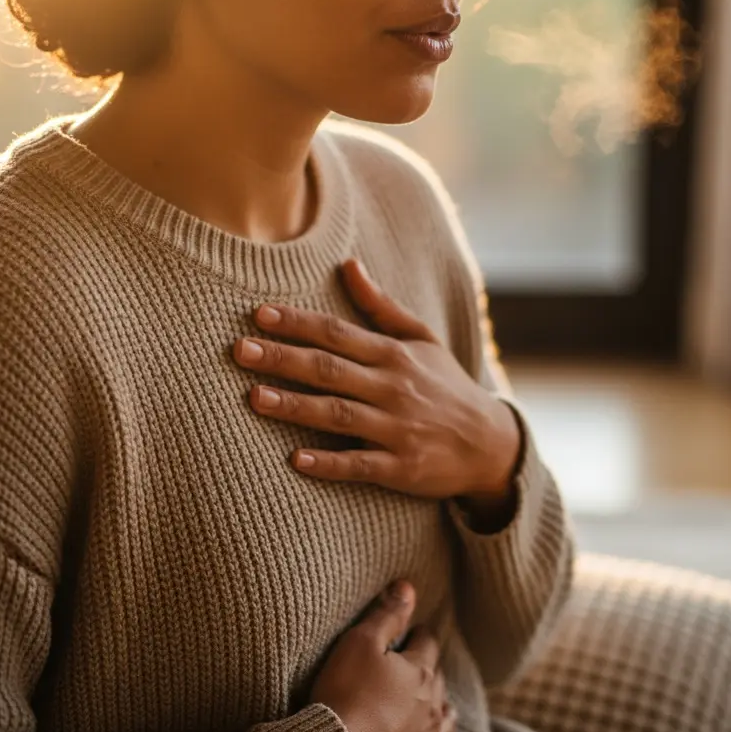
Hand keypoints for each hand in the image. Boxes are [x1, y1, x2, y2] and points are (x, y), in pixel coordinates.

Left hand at [231, 258, 521, 500]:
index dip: (298, 323)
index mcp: (395, 355)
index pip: (338, 333)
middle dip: (283, 359)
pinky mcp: (401, 467)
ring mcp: (397, 429)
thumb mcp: (423, 340)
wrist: (490, 444)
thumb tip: (348, 264)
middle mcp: (393, 388)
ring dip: (295, 406)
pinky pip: (360, 464)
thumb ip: (382, 306)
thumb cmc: (447, 387)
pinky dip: (329, 463)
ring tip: (255, 398)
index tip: (259, 315)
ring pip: (338, 414)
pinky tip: (296, 460)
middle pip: (330, 369)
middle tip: (240, 350)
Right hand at [310, 580, 481, 731]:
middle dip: (429, 673)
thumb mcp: (359, 643)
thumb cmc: (344, 696)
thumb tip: (409, 586)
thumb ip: (387, 615)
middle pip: (437, 684)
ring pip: (447, 724)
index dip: (420, 636)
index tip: (415, 632)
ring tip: (443, 709)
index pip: (426, 646)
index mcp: (418, 672)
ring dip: (445, 714)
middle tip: (419, 668)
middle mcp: (432, 708)